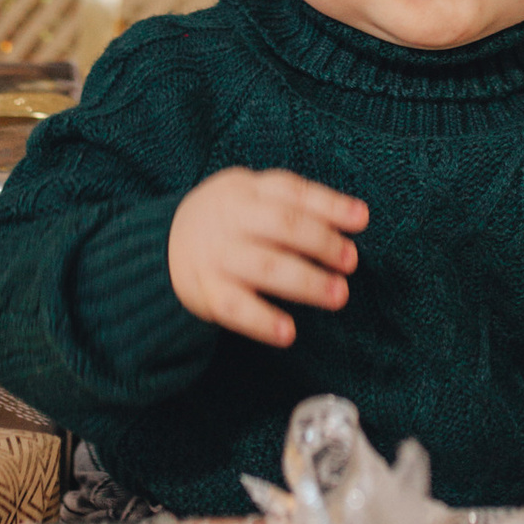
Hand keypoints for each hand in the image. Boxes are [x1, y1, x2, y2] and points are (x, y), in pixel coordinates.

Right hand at [168, 168, 365, 348]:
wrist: (161, 246)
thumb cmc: (228, 221)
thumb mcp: (251, 196)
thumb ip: (296, 204)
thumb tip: (356, 218)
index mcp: (245, 191)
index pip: (292, 192)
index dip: (330, 205)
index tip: (361, 220)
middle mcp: (231, 220)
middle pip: (283, 226)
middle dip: (322, 243)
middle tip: (349, 261)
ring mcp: (217, 255)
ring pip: (265, 267)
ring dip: (306, 282)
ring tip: (338, 296)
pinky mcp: (205, 291)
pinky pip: (235, 307)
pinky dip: (262, 321)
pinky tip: (288, 332)